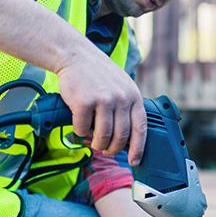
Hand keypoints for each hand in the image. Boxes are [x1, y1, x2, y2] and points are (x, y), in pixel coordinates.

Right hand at [55, 48, 146, 165]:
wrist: (75, 56)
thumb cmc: (98, 74)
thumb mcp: (122, 86)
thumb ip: (128, 107)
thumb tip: (129, 137)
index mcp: (134, 96)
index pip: (141, 128)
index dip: (138, 148)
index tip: (135, 160)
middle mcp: (121, 98)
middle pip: (121, 137)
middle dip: (113, 149)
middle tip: (107, 150)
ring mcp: (103, 100)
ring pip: (103, 136)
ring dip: (98, 144)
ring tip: (94, 142)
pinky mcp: (84, 102)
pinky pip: (83, 129)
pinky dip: (80, 132)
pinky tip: (80, 127)